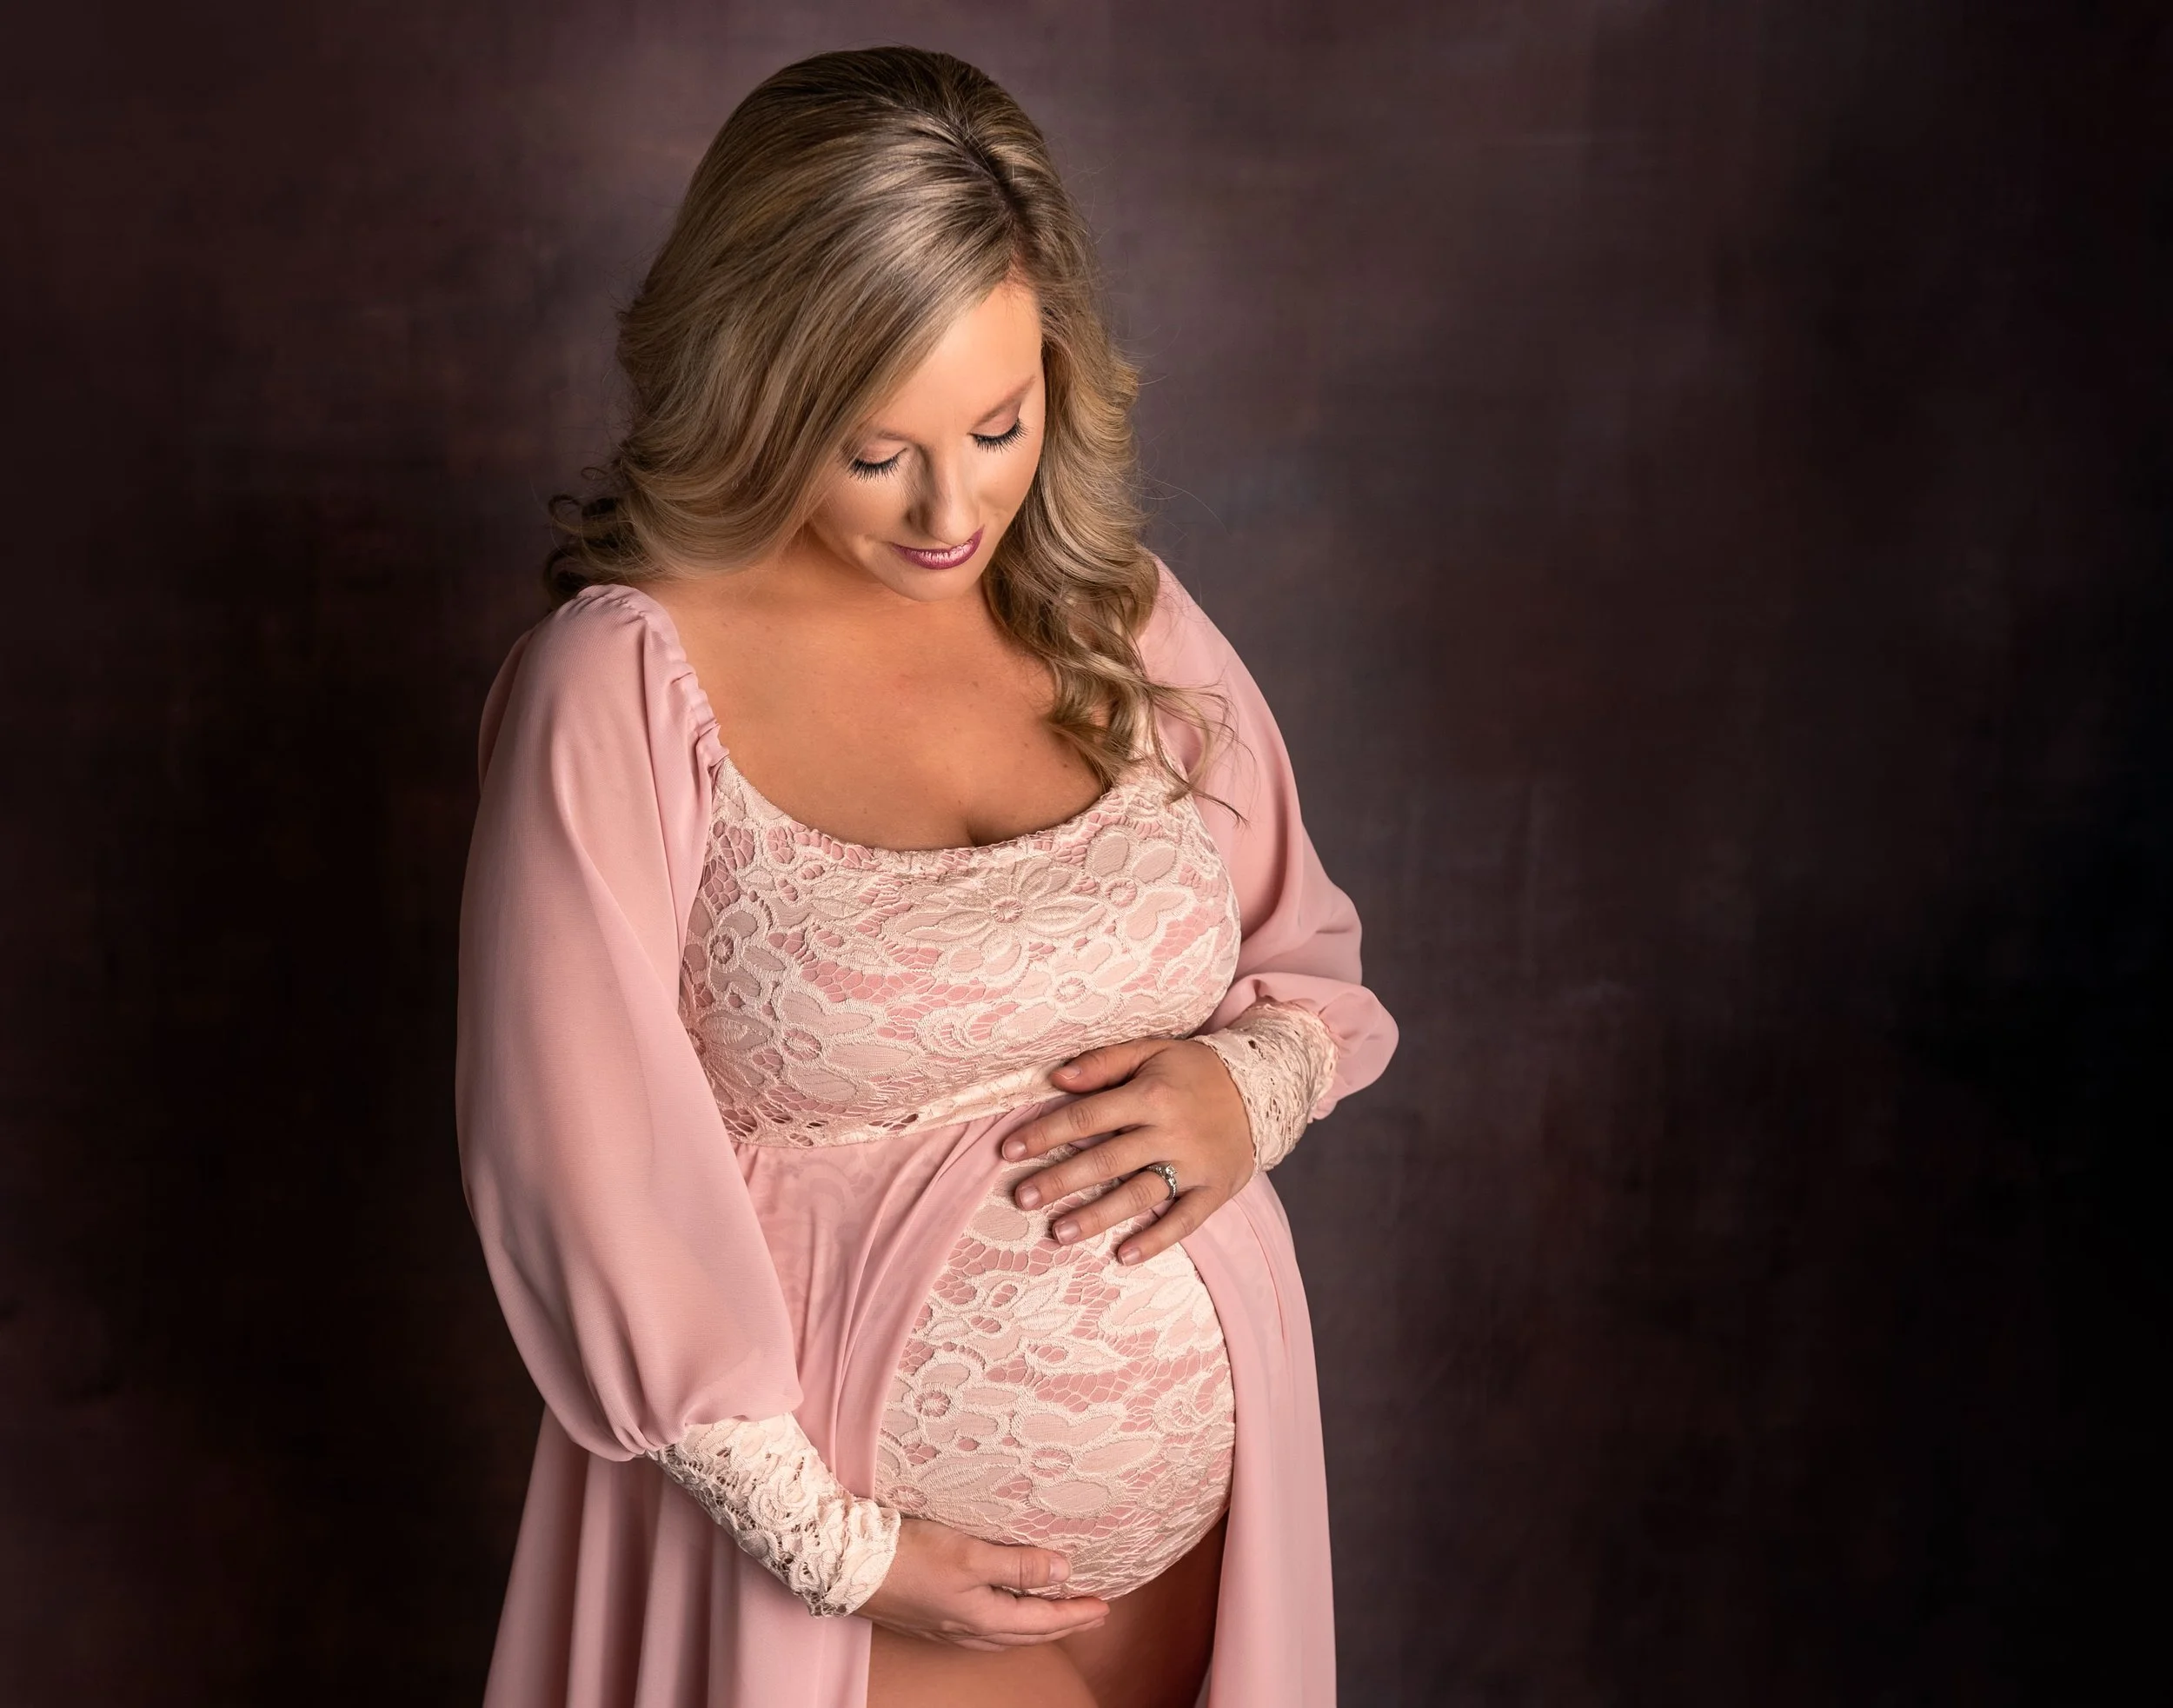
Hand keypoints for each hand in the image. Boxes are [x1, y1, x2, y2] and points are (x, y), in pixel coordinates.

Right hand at [856, 1518, 1108, 1648]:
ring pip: (1005, 1633)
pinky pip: (983, 1628)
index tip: (1104, 1606)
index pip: (1043, 1619)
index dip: (1076, 1612)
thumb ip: (1018, 1564)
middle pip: (1028, 1632)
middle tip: (1091, 1615)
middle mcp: (967, 1630)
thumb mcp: (971, 1554)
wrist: (849, 1566)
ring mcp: (946, 1627)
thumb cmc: (909, 1556)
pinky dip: (1006, 1622)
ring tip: (1055, 1614)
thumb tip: (1064, 1570)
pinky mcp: (929, 1618)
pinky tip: (1000, 1612)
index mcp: (983, 1617)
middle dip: (1062, 1623)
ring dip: (1035, 1624)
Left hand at [1002, 1036, 1253, 1265]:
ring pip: (1139, 1195)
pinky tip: (1123, 1256)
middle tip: (1023, 1198)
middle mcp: (1171, 1131)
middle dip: (1060, 1181)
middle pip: (1107, 1161)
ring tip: (1058, 1233)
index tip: (1008, 1151)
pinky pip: (1184, 1221)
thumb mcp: (1151, 1051)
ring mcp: (1195, 1165)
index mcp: (1151, 1094)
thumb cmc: (1193, 1069)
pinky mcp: (1216, 1189)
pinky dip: (1155, 1240)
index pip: (1087, 1116)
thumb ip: (1104, 1062)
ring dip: (1097, 1217)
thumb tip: (1057, 1076)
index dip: (1045, 1134)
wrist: (1263, 1086)